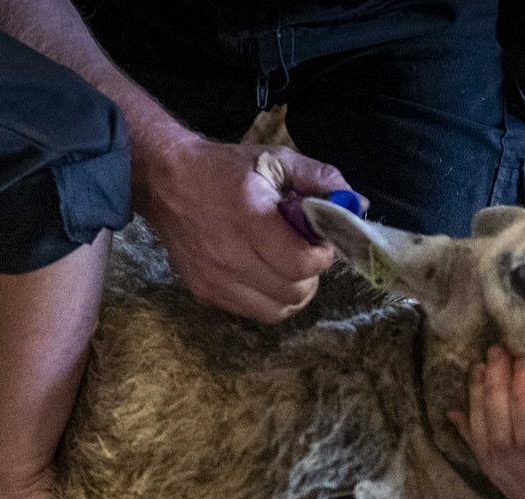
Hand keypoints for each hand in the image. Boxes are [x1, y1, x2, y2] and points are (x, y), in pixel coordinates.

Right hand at [136, 140, 352, 323]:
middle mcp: (230, 256)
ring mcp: (215, 280)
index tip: (321, 242)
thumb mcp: (275, 160)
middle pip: (294, 292)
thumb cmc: (225, 169)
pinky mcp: (205, 293)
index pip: (302, 264)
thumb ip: (319, 178)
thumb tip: (357, 205)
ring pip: (277, 311)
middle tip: (306, 254)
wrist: (167, 183)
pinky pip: (254, 313)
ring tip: (288, 268)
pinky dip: (269, 299)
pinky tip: (266, 275)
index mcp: (250, 219)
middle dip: (311, 275)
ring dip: (293, 292)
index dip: (323, 257)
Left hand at [449, 347, 524, 498]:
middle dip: (496, 394)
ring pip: (488, 451)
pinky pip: (486, 462)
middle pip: (504, 443)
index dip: (522, 399)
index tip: (523, 362)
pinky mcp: (520, 490)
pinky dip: (469, 433)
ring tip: (483, 367)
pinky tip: (458, 410)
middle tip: (498, 353)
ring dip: (480, 406)